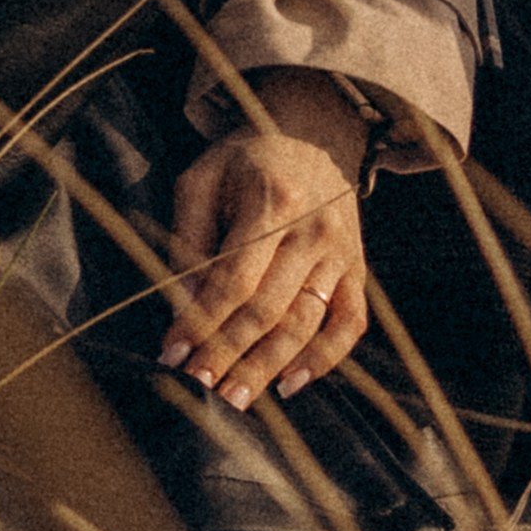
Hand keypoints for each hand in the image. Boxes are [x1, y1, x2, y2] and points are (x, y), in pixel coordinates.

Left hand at [159, 69, 371, 410]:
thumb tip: (180, 306)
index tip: (173, 355)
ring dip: (268, 368)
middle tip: (200, 389)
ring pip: (306, 324)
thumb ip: (190, 239)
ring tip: (236, 399)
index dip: (202, 322)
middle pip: (269, 309)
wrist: (313, 132)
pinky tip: (291, 384)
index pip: (234, 279)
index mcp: (274, 202)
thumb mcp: (203, 179)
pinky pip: (349, 324)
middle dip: (230, 354)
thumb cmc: (244, 160)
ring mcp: (342, 253)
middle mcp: (315, 230)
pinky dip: (325, 360)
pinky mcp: (357, 270)